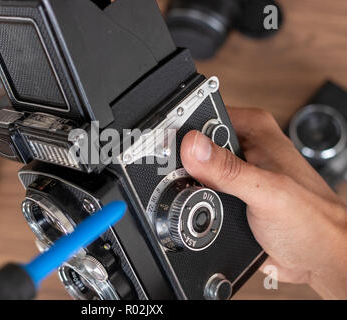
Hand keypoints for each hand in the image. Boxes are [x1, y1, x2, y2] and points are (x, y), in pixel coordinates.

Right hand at [180, 107, 346, 298]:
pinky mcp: (231, 191)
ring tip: (197, 197)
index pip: (205, 116)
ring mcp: (237, 170)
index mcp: (255, 130)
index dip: (183, 130)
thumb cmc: (313, 222)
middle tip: (185, 179)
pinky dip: (195, 199)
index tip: (166, 148)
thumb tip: (191, 146)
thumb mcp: (267, 192)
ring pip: (195, 168)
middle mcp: (245, 145)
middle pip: (195, 143)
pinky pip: (201, 188)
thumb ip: (228, 169)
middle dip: (183, 163)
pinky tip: (201, 208)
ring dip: (188, 185)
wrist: (319, 257)